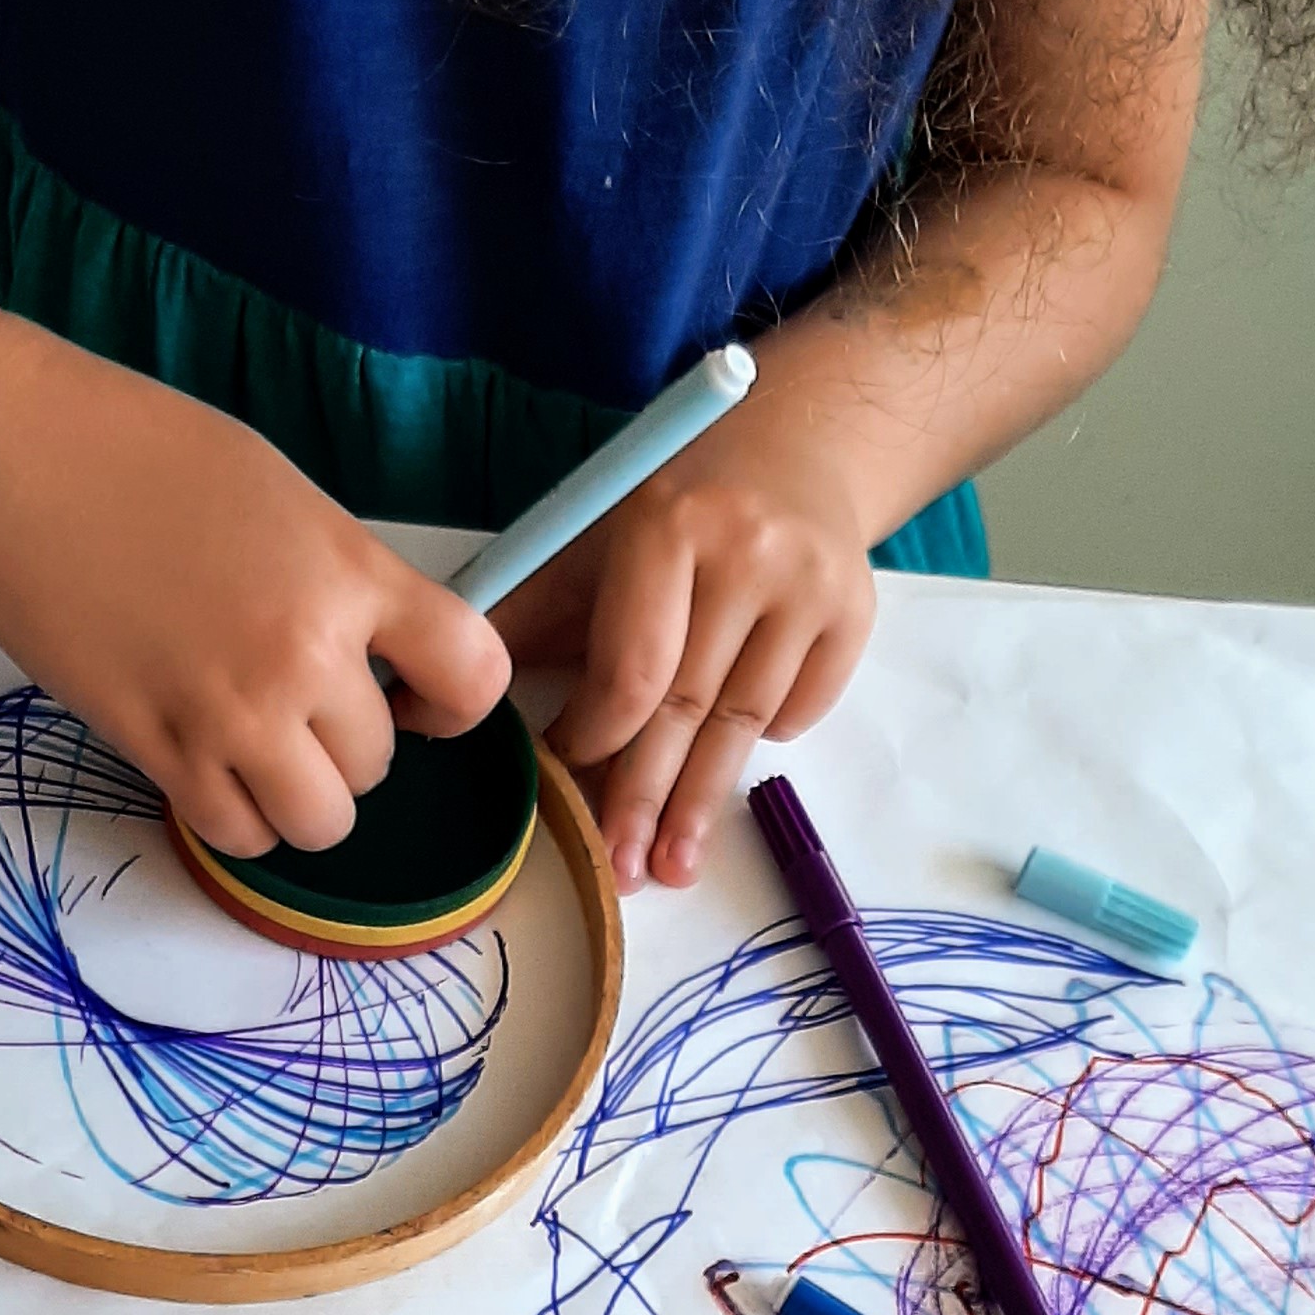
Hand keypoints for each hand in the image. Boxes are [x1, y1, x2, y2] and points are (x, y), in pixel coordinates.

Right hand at [0, 310, 512, 857]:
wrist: (8, 458)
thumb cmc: (138, 450)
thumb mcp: (280, 495)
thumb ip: (340, 580)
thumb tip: (372, 655)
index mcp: (347, 574)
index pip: (472, 672)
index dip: (460, 702)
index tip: (422, 699)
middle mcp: (301, 655)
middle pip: (378, 763)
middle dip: (349, 744)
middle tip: (297, 701)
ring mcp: (227, 713)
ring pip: (319, 823)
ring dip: (300, 797)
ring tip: (259, 747)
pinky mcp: (155, 750)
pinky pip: (235, 833)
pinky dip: (236, 817)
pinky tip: (211, 766)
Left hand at [494, 415, 878, 889]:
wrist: (801, 443)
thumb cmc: (682, 502)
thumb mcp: (601, 532)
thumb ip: (539, 612)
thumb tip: (457, 694)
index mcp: (670, 525)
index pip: (636, 667)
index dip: (599, 738)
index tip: (568, 785)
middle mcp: (750, 552)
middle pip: (690, 706)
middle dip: (647, 798)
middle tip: (623, 870)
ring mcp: (812, 585)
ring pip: (747, 722)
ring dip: (702, 803)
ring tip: (672, 867)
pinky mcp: (857, 610)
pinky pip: (800, 709)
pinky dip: (763, 742)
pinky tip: (727, 773)